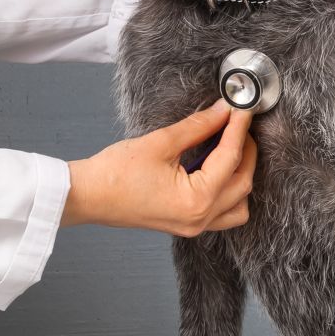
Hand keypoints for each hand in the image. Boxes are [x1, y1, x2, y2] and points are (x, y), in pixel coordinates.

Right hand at [60, 99, 256, 235]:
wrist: (88, 196)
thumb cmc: (115, 174)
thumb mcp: (162, 142)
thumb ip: (198, 126)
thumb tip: (222, 111)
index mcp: (196, 200)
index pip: (231, 158)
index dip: (239, 128)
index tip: (243, 109)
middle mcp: (199, 219)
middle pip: (243, 183)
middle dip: (246, 150)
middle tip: (239, 123)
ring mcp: (193, 226)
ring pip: (238, 204)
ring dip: (241, 175)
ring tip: (230, 145)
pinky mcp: (186, 224)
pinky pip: (222, 212)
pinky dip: (228, 189)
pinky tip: (217, 165)